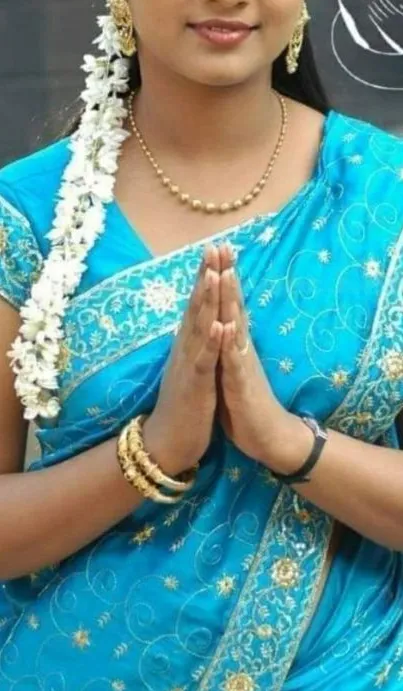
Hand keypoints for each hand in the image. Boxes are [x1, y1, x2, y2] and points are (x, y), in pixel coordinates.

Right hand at [144, 244, 223, 475]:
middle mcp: (185, 349)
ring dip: (206, 300)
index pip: (196, 305)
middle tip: (213, 247)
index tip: (213, 250)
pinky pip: (205, 361)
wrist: (166, 443)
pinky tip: (221, 324)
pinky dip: (213, 342)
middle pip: (196, 307)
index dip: (205, 277)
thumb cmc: (182, 406)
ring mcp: (188, 366)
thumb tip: (198, 323)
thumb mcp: (190, 369)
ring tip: (214, 274)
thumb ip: (193, 345)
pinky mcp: (195, 386)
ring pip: (199, 327)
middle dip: (206, 276)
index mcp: (187, 345)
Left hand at [217, 244, 309, 471]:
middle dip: (227, 275)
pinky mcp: (241, 385)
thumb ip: (225, 345)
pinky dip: (230, 344)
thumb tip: (219, 322)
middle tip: (222, 245)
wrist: (268, 437)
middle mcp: (240, 347)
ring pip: (236, 326)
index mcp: (234, 344)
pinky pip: (234, 362)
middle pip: (233, 305)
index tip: (215, 249)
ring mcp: (242, 363)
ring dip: (232, 300)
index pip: (227, 303)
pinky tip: (227, 326)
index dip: (221, 276)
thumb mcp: (230, 368)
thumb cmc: (245, 402)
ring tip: (227, 272)